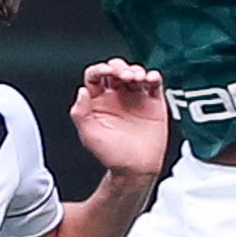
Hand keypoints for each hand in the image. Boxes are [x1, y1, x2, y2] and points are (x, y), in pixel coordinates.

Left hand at [70, 58, 166, 176]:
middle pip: (116, 70)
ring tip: (136, 78)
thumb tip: (81, 91)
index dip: (99, 70)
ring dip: (135, 70)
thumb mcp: (89, 135)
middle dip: (118, 67)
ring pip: (135, 73)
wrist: (135, 169)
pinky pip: (154, 83)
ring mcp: (136, 98)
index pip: (95, 77)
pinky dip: (153, 76)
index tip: (104, 71)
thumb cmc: (112, 156)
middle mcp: (117, 96)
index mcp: (99, 102)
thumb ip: (80, 113)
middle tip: (122, 74)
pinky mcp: (153, 102)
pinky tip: (149, 79)